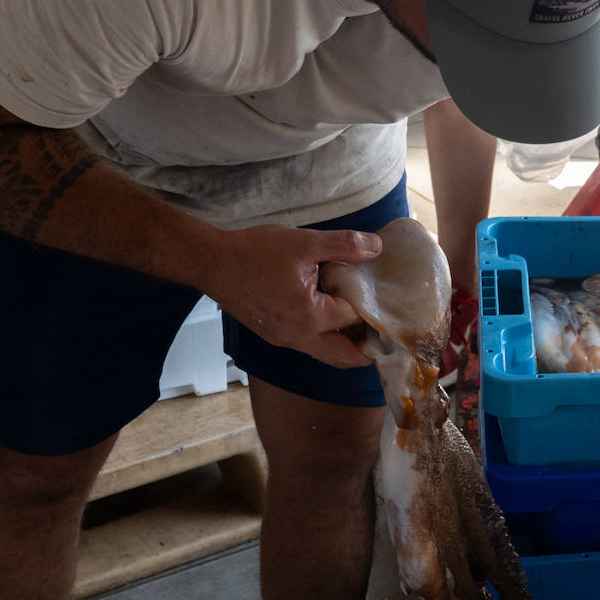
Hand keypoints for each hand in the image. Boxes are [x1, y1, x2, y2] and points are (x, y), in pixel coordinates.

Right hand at [204, 224, 382, 368]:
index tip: (387, 299)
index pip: (354, 319)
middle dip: (366, 349)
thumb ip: (344, 246)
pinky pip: (309, 345)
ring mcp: (284, 340)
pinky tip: (332, 316)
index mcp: (310, 317)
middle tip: (385, 333)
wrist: (211, 262)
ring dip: (345, 346)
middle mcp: (298, 337)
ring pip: (325, 354)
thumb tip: (376, 247)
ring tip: (363, 325)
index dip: (372, 308)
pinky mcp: (274, 335)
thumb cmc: (255, 252)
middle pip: (343, 356)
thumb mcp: (304, 243)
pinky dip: (326, 338)